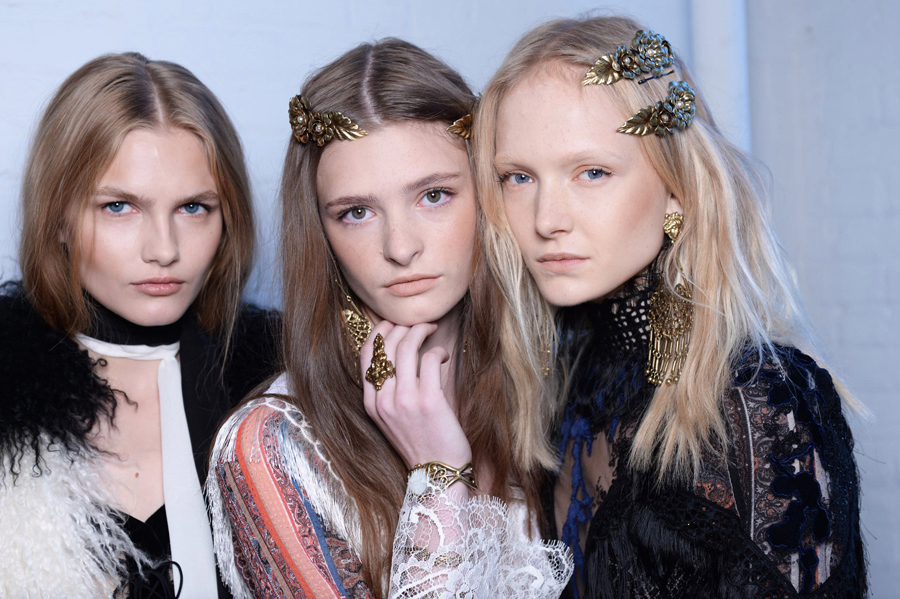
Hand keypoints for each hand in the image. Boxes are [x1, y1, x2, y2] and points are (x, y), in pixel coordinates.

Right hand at [360, 320, 471, 470]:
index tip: (393, 323)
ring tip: (432, 329)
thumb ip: (392, 390)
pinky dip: (438, 351)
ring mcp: (404, 401)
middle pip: (386, 346)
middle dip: (404, 327)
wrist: (438, 471)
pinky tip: (443, 356)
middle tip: (420, 325)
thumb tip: (404, 352)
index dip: (378, 333)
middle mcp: (383, 401)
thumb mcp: (394, 418)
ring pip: (406, 347)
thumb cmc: (421, 441)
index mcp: (372, 404)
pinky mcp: (428, 401)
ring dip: (421, 331)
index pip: (366, 356)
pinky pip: (429, 359)